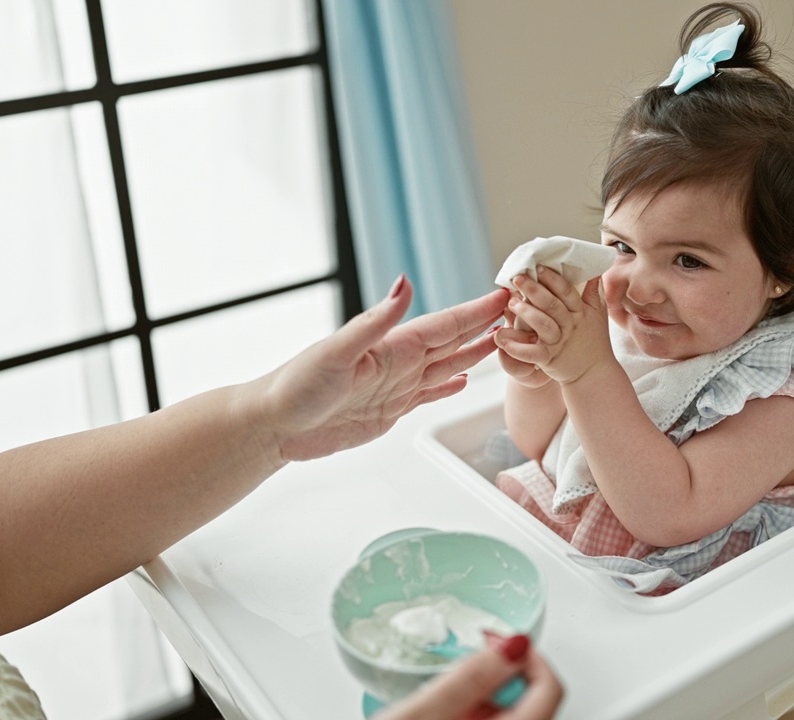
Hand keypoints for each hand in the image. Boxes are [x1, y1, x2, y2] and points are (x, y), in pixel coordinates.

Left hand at [249, 276, 507, 462]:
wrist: (275, 424)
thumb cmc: (297, 386)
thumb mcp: (338, 351)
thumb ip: (376, 319)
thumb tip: (405, 282)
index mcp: (392, 344)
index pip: (444, 324)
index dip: (475, 311)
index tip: (504, 295)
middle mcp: (399, 362)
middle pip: (452, 340)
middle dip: (484, 325)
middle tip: (518, 310)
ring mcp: (397, 386)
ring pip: (447, 365)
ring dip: (474, 353)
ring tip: (502, 340)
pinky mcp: (390, 411)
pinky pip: (428, 394)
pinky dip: (448, 387)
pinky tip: (463, 381)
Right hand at [379, 634, 563, 719]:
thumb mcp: (418, 717)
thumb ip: (467, 680)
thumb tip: (512, 647)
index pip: (550, 689)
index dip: (527, 656)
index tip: (495, 642)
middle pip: (533, 703)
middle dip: (500, 679)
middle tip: (459, 671)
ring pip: (511, 718)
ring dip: (484, 700)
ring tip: (442, 703)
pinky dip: (474, 718)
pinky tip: (442, 719)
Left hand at [495, 267, 612, 384]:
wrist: (593, 372)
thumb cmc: (593, 339)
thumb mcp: (598, 313)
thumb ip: (594, 291)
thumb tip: (593, 267)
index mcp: (580, 312)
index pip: (567, 292)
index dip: (553, 279)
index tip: (538, 267)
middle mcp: (570, 326)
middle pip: (553, 305)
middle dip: (534, 290)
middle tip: (518, 278)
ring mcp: (559, 342)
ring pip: (543, 325)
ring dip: (526, 313)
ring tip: (511, 302)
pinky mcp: (549, 359)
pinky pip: (533, 353)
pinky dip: (517, 348)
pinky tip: (502, 339)